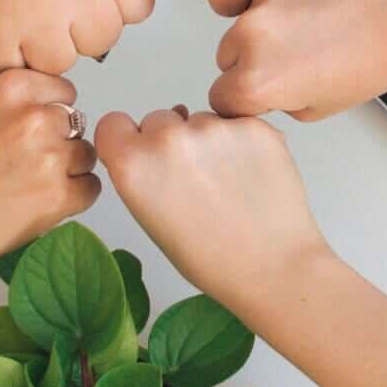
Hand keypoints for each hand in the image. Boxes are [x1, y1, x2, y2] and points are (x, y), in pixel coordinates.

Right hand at [0, 0, 154, 73]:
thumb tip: (124, 10)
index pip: (139, 4)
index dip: (115, 2)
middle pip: (103, 39)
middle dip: (78, 26)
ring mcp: (31, 14)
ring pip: (63, 62)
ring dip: (41, 45)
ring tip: (15, 6)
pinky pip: (18, 71)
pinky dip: (4, 53)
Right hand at [0, 70, 101, 272]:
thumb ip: (10, 98)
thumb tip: (42, 102)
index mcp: (13, 88)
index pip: (64, 91)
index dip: (52, 113)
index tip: (36, 131)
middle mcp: (35, 117)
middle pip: (77, 125)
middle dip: (60, 142)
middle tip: (29, 163)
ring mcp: (50, 157)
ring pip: (87, 156)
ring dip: (69, 170)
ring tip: (34, 184)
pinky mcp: (58, 196)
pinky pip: (90, 188)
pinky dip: (74, 197)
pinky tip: (43, 201)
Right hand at [95, 107, 329, 309]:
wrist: (272, 267)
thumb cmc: (209, 258)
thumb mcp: (151, 219)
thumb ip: (141, 174)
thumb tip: (152, 143)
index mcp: (133, 164)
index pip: (113, 123)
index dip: (128, 140)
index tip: (144, 157)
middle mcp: (168, 137)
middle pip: (158, 119)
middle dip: (170, 141)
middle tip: (194, 180)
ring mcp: (213, 127)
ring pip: (200, 119)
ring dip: (208, 140)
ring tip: (228, 182)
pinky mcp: (253, 125)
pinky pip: (235, 122)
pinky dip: (241, 141)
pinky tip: (251, 175)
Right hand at [210, 0, 386, 120]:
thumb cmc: (374, 60)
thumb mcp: (317, 108)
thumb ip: (273, 100)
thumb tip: (255, 89)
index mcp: (257, 81)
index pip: (220, 96)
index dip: (242, 97)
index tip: (260, 90)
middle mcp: (251, 36)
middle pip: (226, 53)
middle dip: (251, 57)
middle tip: (295, 55)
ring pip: (244, 15)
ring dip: (265, 21)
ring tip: (311, 24)